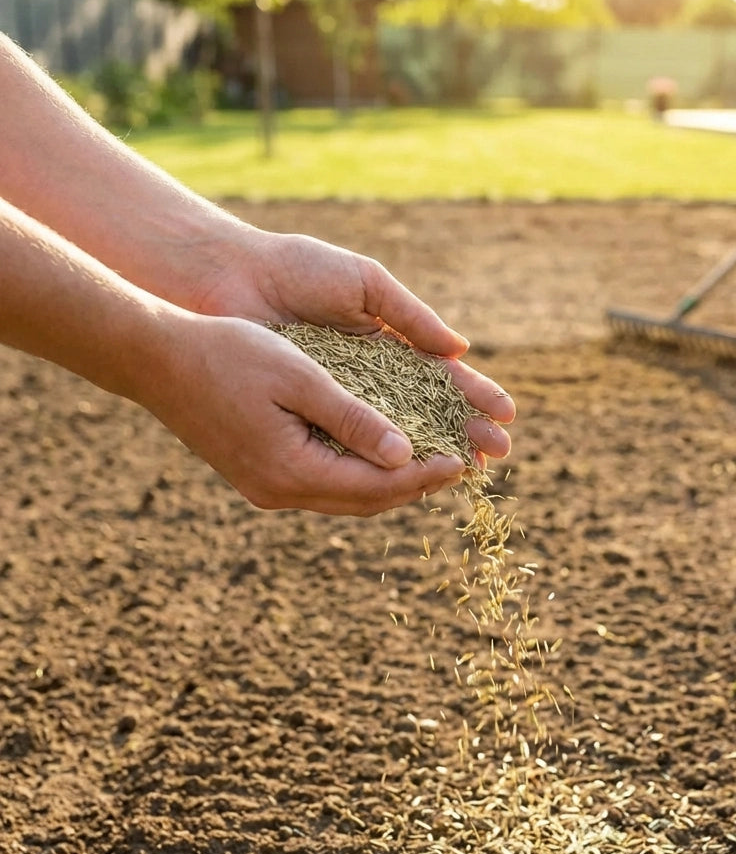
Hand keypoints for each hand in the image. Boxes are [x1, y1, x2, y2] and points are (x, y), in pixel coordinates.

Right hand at [140, 312, 476, 514]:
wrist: (155, 358)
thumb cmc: (228, 353)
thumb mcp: (301, 376)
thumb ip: (354, 419)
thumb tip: (405, 455)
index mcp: (291, 470)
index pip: (377, 486)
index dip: (425, 475)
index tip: (463, 460)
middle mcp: (279, 491)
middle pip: (365, 501)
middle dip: (415, 485)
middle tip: (458, 466)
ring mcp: (266, 487)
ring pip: (345, 497)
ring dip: (390, 483)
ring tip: (431, 462)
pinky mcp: (259, 475)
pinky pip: (323, 484)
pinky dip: (359, 473)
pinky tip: (380, 454)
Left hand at [182, 227, 514, 464]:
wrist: (229, 278)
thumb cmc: (297, 270)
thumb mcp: (364, 284)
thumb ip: (410, 317)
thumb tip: (460, 350)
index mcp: (385, 346)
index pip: (439, 380)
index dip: (474, 398)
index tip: (507, 416)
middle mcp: (366, 381)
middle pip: (425, 415)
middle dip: (463, 432)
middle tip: (499, 453)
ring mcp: (337, 404)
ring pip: (394, 437)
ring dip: (432, 453)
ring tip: (467, 468)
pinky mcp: (306, 420)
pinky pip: (351, 445)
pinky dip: (382, 460)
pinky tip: (411, 471)